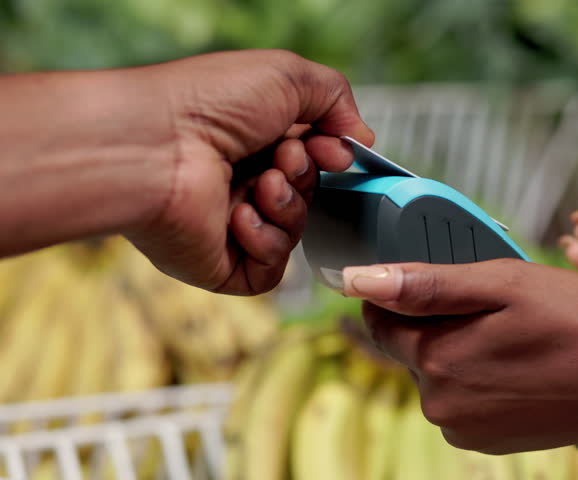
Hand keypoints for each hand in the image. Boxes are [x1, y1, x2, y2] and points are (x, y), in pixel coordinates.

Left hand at [123, 50, 373, 293]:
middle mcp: (239, 181)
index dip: (331, 156)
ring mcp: (229, 225)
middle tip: (283, 159)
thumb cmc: (210, 103)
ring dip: (288, 206)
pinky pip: (271, 270)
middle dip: (305, 176)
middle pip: (307, 194)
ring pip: (294, 232)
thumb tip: (360, 138)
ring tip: (259, 185)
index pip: (312, 157)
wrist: (155, 146)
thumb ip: (335, 97)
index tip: (333, 150)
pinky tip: (238, 217)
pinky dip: (266, 242)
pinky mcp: (221, 264)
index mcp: (250, 139)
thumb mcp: (288, 75)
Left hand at [343, 260, 577, 453]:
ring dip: (462, 350)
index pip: (381, 321)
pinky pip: (464, 399)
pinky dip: (480, 378)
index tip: (440, 282)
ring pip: (439, 373)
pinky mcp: (489, 441)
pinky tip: (520, 364)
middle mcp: (441, 406)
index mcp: (437, 361)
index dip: (402, 294)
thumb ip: (425, 283)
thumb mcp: (502, 283)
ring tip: (515, 336)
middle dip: (440, 322)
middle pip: (412, 348)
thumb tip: (358, 280)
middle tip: (495, 307)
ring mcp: (465, 430)